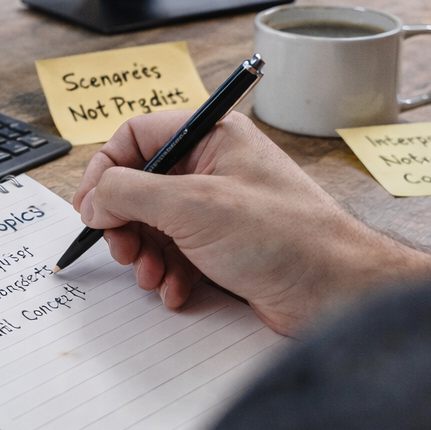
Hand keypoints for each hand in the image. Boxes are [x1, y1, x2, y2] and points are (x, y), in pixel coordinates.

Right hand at [72, 111, 430, 335]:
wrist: (338, 293)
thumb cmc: (286, 238)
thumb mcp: (193, 205)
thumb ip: (130, 193)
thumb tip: (94, 199)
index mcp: (213, 136)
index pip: (137, 136)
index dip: (106, 170)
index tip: (91, 207)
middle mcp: (216, 167)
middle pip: (141, 184)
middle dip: (126, 222)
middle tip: (123, 248)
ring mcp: (222, 208)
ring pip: (157, 223)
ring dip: (146, 253)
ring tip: (153, 276)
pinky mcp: (228, 246)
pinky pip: (179, 253)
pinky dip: (170, 273)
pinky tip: (177, 291)